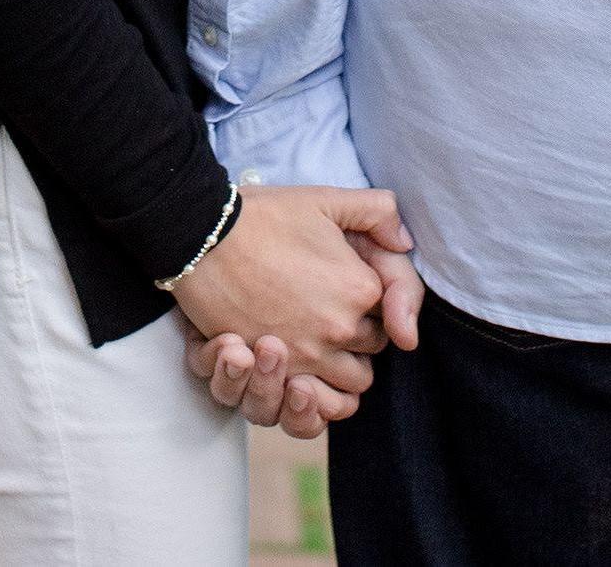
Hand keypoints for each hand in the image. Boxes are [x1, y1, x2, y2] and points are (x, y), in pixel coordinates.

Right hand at [185, 229, 421, 440]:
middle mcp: (340, 329)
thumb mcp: (327, 199)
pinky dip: (316, 402)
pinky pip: (315, 411)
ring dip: (340, 370)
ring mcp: (307, 357)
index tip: (348, 287)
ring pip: (351, 385)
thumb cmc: (265, 216)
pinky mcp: (274, 374)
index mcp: (360, 289)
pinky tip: (305, 378)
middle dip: (359, 335)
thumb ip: (379, 212)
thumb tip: (406, 241)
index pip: (391, 313)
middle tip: (330, 312)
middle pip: (373, 351)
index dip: (375, 302)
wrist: (204, 235)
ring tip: (319, 346)